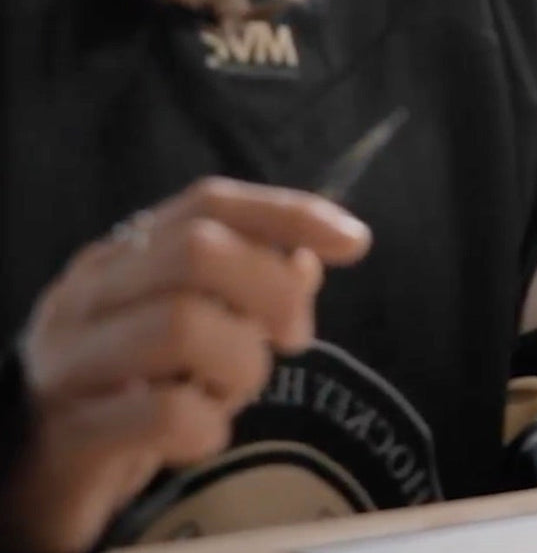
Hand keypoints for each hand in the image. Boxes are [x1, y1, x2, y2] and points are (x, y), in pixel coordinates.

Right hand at [1, 178, 370, 552]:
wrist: (33, 481)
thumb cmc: (128, 391)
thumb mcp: (199, 330)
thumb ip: (250, 289)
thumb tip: (311, 259)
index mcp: (124, 256)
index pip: (209, 204)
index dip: (288, 214)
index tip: (355, 242)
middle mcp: (90, 294)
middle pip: (197, 252)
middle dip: (270, 290)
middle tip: (296, 337)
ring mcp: (72, 361)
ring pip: (180, 326)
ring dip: (240, 364)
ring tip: (236, 393)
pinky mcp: (69, 432)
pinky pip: (160, 412)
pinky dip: (205, 425)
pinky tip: (206, 436)